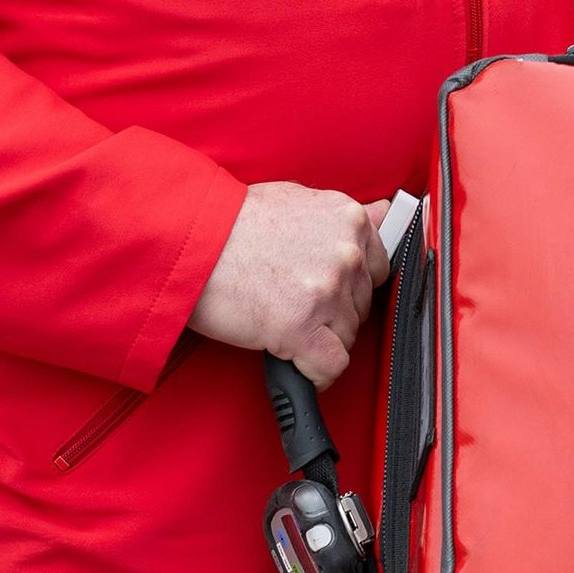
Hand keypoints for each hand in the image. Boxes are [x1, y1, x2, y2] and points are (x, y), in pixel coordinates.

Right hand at [190, 184, 391, 387]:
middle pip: (362, 305)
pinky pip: (331, 367)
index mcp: (347, 220)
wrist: (189, 242)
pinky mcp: (301, 328)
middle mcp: (345, 253)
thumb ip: (341, 217)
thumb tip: (384, 213)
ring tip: (286, 326)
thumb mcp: (297, 199)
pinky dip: (316, 373)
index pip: (377, 268)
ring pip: (347, 337)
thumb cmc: (230, 223)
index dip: (352, 285)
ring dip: (320, 340)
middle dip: (333, 313)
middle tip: (297, 306)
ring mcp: (326, 292)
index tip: (330, 291)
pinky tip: (299, 363)